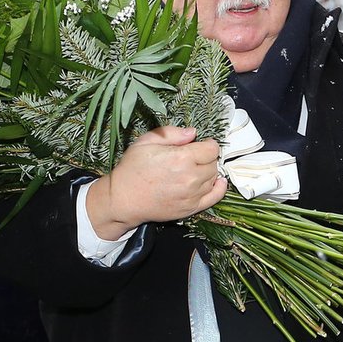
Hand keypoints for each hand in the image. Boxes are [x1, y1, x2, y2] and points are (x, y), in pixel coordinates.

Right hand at [85, 126, 227, 239]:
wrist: (123, 199)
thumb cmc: (132, 168)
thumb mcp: (147, 141)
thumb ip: (172, 133)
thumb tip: (193, 132)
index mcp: (181, 158)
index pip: (212, 148)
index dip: (207, 144)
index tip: (199, 145)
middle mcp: (190, 177)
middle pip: (213, 163)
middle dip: (206, 157)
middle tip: (192, 157)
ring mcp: (192, 195)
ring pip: (214, 178)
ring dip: (208, 172)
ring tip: (193, 170)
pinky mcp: (191, 208)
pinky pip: (215, 197)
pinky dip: (219, 188)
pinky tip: (217, 182)